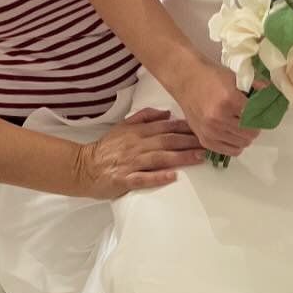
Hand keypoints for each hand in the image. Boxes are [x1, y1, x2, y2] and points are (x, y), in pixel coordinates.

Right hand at [76, 110, 203, 199]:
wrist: (83, 167)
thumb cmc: (106, 148)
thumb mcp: (123, 126)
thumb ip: (144, 117)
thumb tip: (167, 113)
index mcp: (137, 131)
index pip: (166, 127)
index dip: (185, 127)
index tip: (203, 127)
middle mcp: (136, 145)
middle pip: (167, 141)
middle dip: (189, 141)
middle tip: (209, 142)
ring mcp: (131, 163)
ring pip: (160, 158)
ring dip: (181, 157)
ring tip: (199, 157)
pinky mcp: (125, 179)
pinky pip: (144, 178)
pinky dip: (158, 177)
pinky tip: (173, 176)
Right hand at [175, 61, 256, 159]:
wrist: (185, 79)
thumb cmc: (210, 76)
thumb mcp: (235, 77)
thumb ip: (255, 86)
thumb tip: (271, 94)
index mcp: (229, 100)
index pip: (256, 117)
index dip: (261, 114)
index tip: (261, 111)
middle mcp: (219, 119)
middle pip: (250, 133)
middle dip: (255, 126)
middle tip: (251, 117)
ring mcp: (210, 131)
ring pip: (242, 143)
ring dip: (245, 135)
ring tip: (241, 124)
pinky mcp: (204, 139)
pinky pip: (229, 151)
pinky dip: (235, 144)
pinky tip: (233, 134)